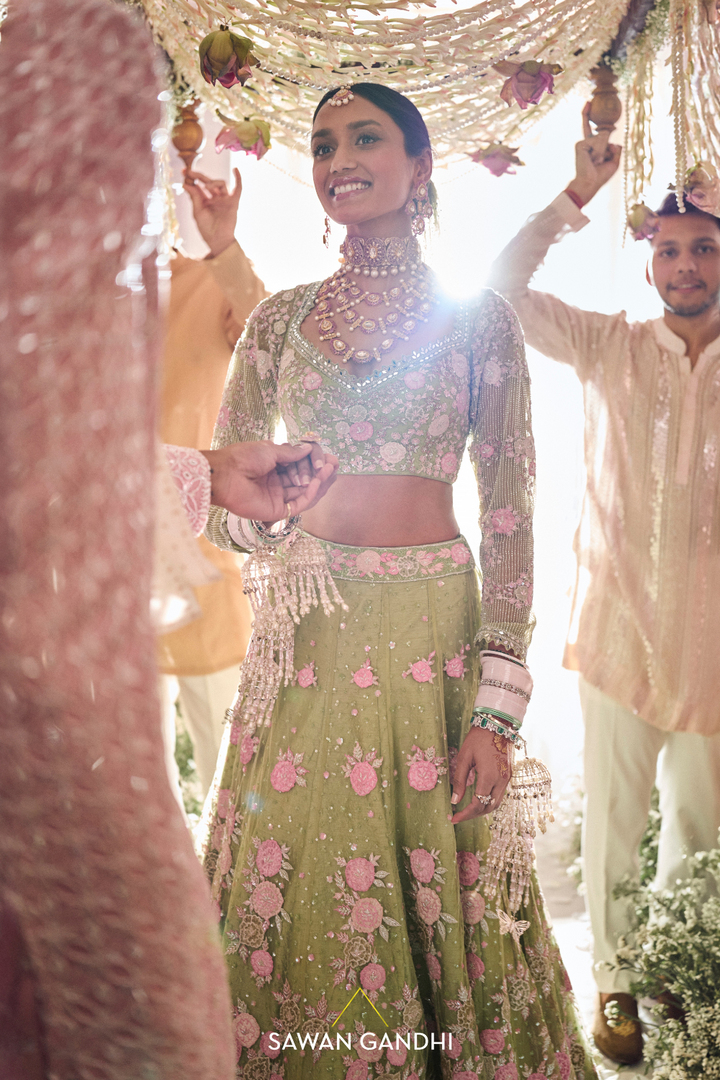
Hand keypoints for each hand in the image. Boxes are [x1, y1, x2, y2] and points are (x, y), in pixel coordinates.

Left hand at [183, 167, 241, 256]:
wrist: (217, 240)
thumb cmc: (206, 229)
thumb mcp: (197, 211)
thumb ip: (194, 197)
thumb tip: (186, 184)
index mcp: (205, 201)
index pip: (198, 187)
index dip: (191, 179)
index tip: (183, 172)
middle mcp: (215, 199)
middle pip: (208, 182)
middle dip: (198, 176)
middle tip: (189, 172)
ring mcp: (225, 200)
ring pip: (220, 183)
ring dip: (212, 182)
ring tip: (206, 187)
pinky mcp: (233, 202)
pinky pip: (238, 189)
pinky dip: (238, 179)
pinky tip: (235, 169)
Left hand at [202, 441, 337, 520]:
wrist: (225, 475)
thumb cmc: (243, 458)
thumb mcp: (270, 450)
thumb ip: (291, 453)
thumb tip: (309, 448)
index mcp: (275, 466)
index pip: (302, 465)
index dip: (314, 461)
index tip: (325, 455)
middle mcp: (279, 482)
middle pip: (307, 479)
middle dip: (321, 472)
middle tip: (333, 464)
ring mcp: (279, 497)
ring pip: (306, 492)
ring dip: (319, 482)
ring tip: (329, 471)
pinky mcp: (278, 510)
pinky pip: (299, 504)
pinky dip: (310, 494)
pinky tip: (316, 482)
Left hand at [450, 727, 511, 822]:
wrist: (497, 724)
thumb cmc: (478, 738)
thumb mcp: (464, 757)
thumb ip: (459, 780)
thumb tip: (454, 800)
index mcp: (489, 776)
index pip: (477, 804)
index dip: (465, 814)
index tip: (453, 819)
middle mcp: (501, 780)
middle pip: (488, 808)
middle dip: (473, 815)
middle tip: (459, 816)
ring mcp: (507, 779)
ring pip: (496, 803)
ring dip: (482, 810)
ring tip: (467, 810)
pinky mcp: (508, 775)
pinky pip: (499, 795)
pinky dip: (489, 801)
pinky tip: (478, 799)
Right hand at [566, 103, 621, 206]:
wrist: (589, 184)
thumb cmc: (600, 176)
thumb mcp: (614, 162)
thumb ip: (616, 150)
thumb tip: (614, 142)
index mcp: (592, 145)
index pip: (591, 128)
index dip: (589, 116)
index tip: (589, 103)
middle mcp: (586, 142)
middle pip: (588, 125)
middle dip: (587, 113)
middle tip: (590, 123)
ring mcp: (582, 143)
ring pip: (601, 138)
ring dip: (604, 152)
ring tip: (597, 162)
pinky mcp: (580, 145)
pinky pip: (597, 142)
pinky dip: (599, 152)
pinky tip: (593, 160)